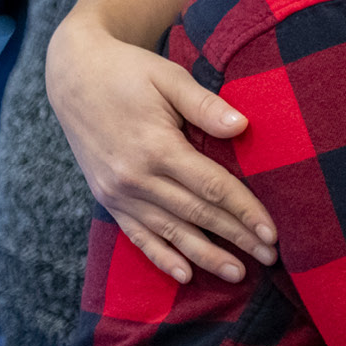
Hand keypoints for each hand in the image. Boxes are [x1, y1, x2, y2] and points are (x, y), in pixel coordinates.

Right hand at [46, 13, 275, 282]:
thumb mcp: (167, 76)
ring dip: (205, 256)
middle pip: (197, 213)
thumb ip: (204, 104)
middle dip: (236, 238)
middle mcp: (136, 176)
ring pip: (170, 231)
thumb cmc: (128, 71)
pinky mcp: (107, 198)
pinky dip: (160, 256)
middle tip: (270, 258)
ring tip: (237, 273)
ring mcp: (118, 192)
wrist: (73, 75)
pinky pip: (137, 234)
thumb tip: (243, 126)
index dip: (244, 211)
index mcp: (156, 146)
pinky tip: (183, 274)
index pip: (212, 186)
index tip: (272, 233)